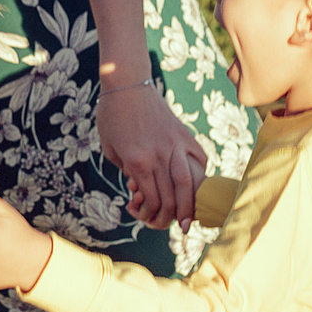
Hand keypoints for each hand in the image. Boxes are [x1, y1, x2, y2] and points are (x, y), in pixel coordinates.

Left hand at [96, 82, 208, 228]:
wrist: (126, 84)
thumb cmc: (112, 118)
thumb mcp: (111, 150)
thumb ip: (130, 172)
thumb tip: (146, 189)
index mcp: (138, 161)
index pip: (152, 199)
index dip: (149, 214)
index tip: (141, 214)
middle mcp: (159, 155)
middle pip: (172, 197)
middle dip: (171, 218)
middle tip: (171, 227)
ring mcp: (175, 144)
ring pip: (189, 182)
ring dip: (191, 205)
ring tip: (191, 220)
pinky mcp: (184, 135)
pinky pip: (199, 160)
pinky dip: (199, 176)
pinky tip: (196, 186)